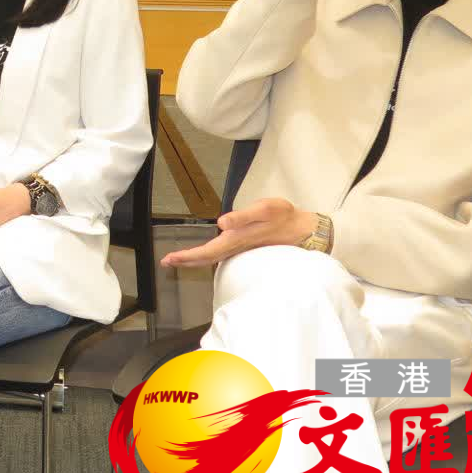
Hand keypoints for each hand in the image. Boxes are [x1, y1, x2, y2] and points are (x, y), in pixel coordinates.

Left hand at [161, 198, 318, 268]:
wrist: (305, 230)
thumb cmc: (283, 217)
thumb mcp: (265, 210)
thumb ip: (243, 216)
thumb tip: (221, 222)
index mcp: (237, 239)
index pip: (207, 251)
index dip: (188, 256)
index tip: (170, 259)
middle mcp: (237, 248)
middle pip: (207, 258)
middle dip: (186, 260)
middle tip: (166, 262)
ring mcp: (242, 250)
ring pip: (214, 258)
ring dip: (196, 259)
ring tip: (179, 259)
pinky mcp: (247, 248)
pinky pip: (223, 255)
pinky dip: (209, 256)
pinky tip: (206, 256)